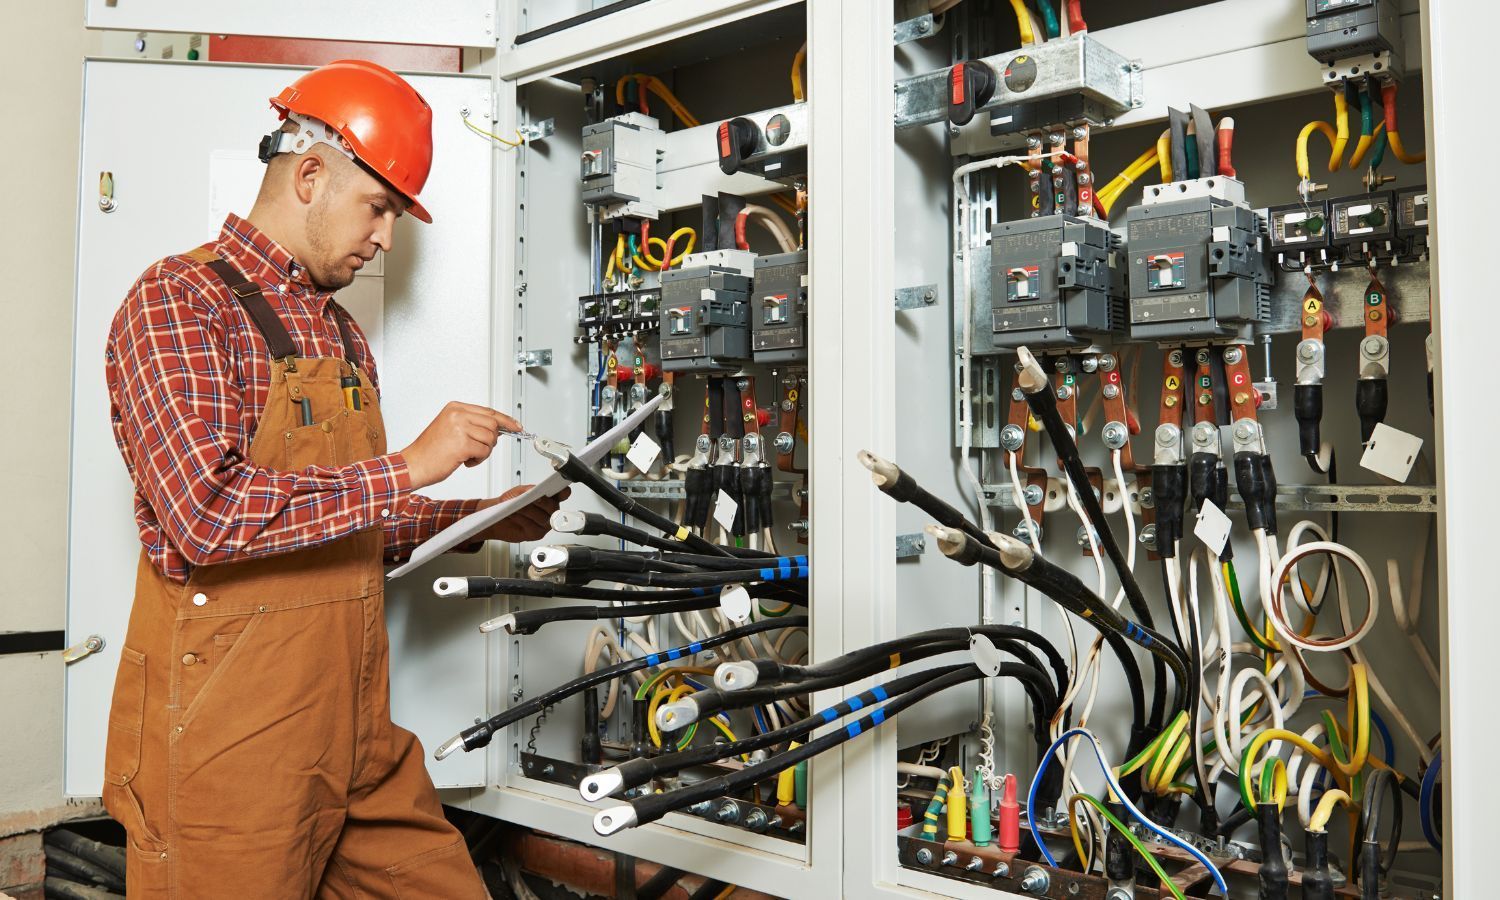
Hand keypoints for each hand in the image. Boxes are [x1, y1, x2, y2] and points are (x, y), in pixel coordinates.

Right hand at [400, 402, 523, 489]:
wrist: (413, 464)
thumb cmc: (430, 451)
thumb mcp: (450, 428)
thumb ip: (471, 424)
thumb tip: (498, 428)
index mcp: (455, 407)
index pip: (489, 411)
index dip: (506, 420)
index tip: (517, 426)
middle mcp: (457, 414)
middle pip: (493, 424)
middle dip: (492, 440)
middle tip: (480, 449)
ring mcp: (459, 427)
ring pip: (490, 439)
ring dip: (483, 452)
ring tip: (467, 456)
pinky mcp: (462, 443)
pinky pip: (484, 452)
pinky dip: (478, 460)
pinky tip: (464, 461)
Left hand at [476, 485, 570, 542]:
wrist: (499, 518)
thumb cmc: (510, 504)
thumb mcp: (517, 492)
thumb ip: (527, 490)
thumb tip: (533, 490)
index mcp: (549, 498)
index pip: (562, 494)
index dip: (564, 492)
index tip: (561, 491)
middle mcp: (549, 512)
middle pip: (553, 508)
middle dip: (542, 502)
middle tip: (532, 498)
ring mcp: (545, 524)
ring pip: (542, 518)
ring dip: (528, 511)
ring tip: (517, 506)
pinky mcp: (537, 534)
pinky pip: (533, 527)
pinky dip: (522, 520)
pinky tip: (514, 515)